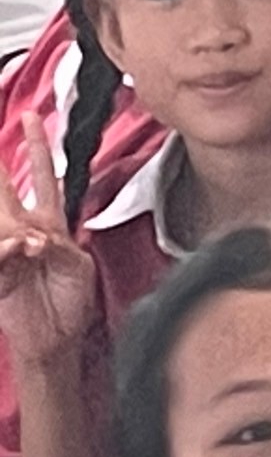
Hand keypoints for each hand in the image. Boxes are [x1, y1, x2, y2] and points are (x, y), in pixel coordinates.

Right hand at [0, 113, 95, 367]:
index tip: (33, 117)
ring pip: (1, 218)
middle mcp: (24, 231)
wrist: (58, 338)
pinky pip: (0, 250)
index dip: (37, 147)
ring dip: (13, 226)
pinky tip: (23, 249)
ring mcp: (7, 250)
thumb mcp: (77, 264)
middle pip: (6, 191)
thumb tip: (33, 236)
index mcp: (49, 223)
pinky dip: (10, 249)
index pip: (43, 176)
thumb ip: (58, 244)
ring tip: (30, 243)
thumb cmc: (71, 302)